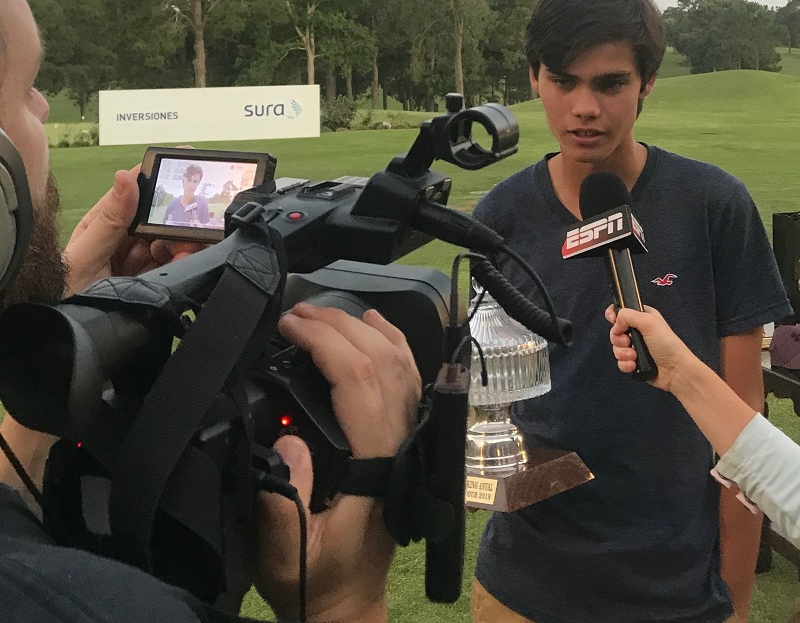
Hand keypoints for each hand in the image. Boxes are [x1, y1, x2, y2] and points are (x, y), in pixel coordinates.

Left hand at [63, 165, 203, 294]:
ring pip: (168, 242)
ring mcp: (138, 260)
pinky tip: (186, 261)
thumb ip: (111, 218)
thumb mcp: (87, 252)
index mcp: (105, 223)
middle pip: (156, 220)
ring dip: (181, 242)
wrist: (73, 330)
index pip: (132, 193)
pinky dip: (182, 263)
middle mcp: (124, 239)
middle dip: (174, 218)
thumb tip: (126, 176)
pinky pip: (171, 266)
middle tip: (191, 218)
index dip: (154, 178)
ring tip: (189, 245)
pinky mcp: (149, 280)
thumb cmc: (65, 289)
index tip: (179, 167)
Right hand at [256, 304, 421, 622]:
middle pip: (382, 361)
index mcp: (377, 463)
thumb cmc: (318, 578)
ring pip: (401, 365)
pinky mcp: (402, 440)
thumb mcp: (288, 555)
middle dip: (339, 326)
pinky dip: (393, 346)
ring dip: (365, 329)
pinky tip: (374, 326)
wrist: (348, 600)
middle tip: (297, 313)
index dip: (325, 343)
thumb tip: (286, 440)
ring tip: (326, 311)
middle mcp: (399, 443)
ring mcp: (406, 439)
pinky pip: (407, 380)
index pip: (359, 380)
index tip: (289, 327)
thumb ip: (286, 505)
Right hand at [606, 304, 695, 391]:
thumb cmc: (666, 343)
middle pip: (615, 331)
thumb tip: (615, 324)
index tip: (613, 321)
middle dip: (619, 339)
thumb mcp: (648, 321)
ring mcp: (635, 347)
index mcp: (642, 317)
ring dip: (623, 353)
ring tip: (635, 356)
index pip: (621, 311)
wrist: (675, 370)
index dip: (614, 315)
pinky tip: (634, 365)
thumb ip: (628, 316)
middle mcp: (638, 331)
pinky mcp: (634, 362)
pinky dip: (625, 364)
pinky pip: (620, 362)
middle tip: (629, 342)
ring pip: (616, 348)